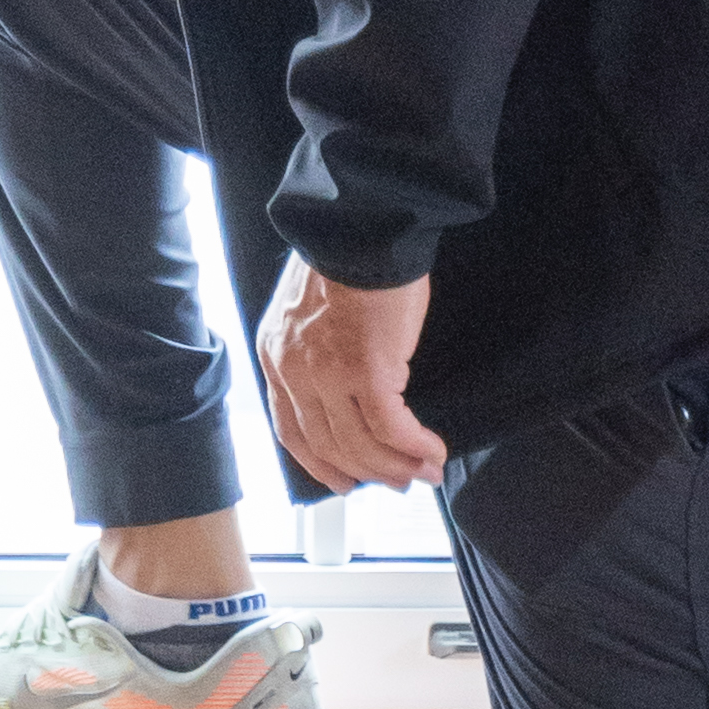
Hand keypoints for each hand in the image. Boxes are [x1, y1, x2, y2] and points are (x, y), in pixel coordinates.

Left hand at [258, 260, 444, 497]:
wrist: (360, 226)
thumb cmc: (346, 257)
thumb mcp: (307, 310)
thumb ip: (314, 351)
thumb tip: (348, 388)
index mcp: (276, 355)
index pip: (290, 428)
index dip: (318, 462)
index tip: (342, 480)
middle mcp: (294, 372)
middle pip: (326, 445)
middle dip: (365, 471)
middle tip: (396, 482)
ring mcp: (328, 376)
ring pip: (360, 445)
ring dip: (396, 465)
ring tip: (424, 472)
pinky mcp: (367, 373)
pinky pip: (392, 428)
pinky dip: (415, 445)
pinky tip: (433, 450)